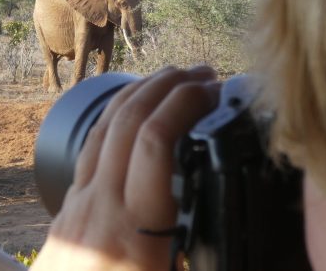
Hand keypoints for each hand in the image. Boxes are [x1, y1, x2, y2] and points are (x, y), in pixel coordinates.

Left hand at [31, 66, 219, 270]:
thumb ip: (213, 263)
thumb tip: (256, 254)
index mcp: (135, 235)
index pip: (156, 144)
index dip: (185, 105)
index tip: (216, 92)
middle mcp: (101, 208)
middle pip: (130, 121)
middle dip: (168, 85)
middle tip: (204, 74)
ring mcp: (79, 202)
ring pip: (106, 125)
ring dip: (142, 92)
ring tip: (175, 77)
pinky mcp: (69, 204)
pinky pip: (92, 143)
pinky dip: (118, 114)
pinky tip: (136, 110)